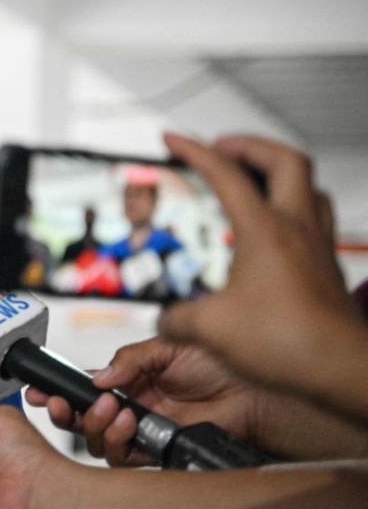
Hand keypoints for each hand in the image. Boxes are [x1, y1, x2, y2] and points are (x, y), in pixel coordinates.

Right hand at [26, 337, 259, 465]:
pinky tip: (128, 422)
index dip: (58, 390)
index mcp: (130, 380)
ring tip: (109, 408)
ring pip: (97, 443)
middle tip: (58, 403)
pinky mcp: (157, 452)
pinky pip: (123, 458)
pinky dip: (117, 441)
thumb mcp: (168, 346)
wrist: (253, 392)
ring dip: (93, 426)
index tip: (38, 389)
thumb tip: (97, 377)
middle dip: (63, 412)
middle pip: (82, 420)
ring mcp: (142, 432)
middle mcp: (131, 407)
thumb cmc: (220, 365)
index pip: (85, 387)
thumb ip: (129, 359)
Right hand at [157, 133, 367, 423]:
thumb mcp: (211, 329)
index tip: (174, 139)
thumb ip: (178, 319)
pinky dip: (294, 208)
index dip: (194, 150)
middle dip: (250, 145)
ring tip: (256, 178)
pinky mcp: (328, 269)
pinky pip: (317, 219)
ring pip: (310, 186)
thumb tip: (166, 320)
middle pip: (285, 159)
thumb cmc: (290, 343)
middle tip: (224, 147)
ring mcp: (318, 246)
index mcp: (264, 230)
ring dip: (280, 172)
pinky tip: (278, 230)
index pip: (225, 173)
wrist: (342, 369)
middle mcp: (296, 229)